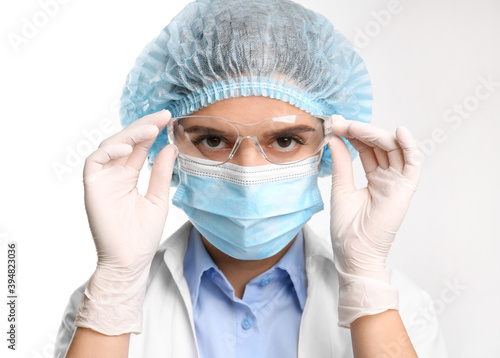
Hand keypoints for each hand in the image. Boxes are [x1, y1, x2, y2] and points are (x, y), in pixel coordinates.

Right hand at [83, 109, 176, 272]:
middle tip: (162, 116)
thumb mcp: (159, 198)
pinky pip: (95, 161)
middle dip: (143, 126)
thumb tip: (171, 147)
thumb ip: (162, 173)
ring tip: (151, 129)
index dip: (151, 131)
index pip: (140, 147)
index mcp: (129, 176)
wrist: (130, 260)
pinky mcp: (92, 186)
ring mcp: (102, 179)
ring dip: (130, 135)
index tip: (168, 118)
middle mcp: (114, 174)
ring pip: (110, 146)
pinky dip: (111, 151)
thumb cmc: (142, 235)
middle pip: (126, 141)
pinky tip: (130, 150)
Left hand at [327, 118, 421, 325]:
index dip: (353, 134)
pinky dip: (409, 146)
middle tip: (340, 123)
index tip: (335, 124)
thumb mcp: (341, 188)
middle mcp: (387, 178)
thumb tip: (335, 139)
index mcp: (373, 179)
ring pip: (393, 149)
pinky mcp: (405, 189)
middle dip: (360, 131)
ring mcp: (397, 183)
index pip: (366, 149)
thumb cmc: (347, 229)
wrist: (353, 254)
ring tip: (354, 127)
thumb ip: (341, 163)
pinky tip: (398, 132)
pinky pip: (413, 164)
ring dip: (375, 135)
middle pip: (379, 146)